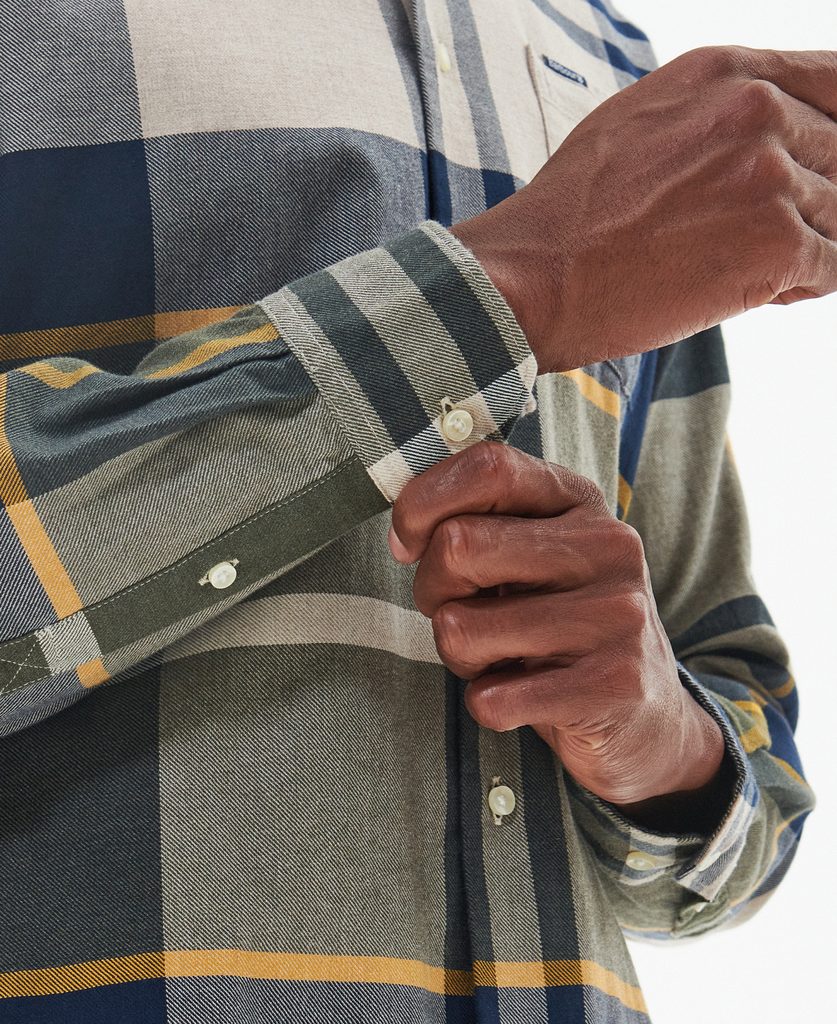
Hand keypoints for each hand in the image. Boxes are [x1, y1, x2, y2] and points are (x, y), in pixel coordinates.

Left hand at [389, 442, 727, 828]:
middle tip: (462, 613)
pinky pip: (490, 698)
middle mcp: (608, 547)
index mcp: (579, 501)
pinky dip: (487, 704)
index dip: (423, 502)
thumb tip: (405, 535)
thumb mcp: (533, 554)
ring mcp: (616, 615)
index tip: (407, 543)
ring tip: (503, 658)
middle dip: (431, 590)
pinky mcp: (613, 684)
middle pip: (458, 546)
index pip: (488, 467)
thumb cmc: (562, 624)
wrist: (647, 716)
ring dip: (459, 656)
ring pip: (459, 628)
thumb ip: (478, 522)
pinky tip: (525, 697)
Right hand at [450, 45, 836, 372]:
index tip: (825, 163)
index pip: (835, 81)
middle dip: (813, 197)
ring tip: (742, 265)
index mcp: (727, 74)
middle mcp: (759, 113)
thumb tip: (768, 133)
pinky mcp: (777, 245)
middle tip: (757, 233)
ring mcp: (773, 179)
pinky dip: (802, 284)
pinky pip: (831, 267)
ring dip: (801, 245)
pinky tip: (758, 290)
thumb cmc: (574, 212)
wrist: (539, 277)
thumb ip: (717, 113)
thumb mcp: (643, 121)